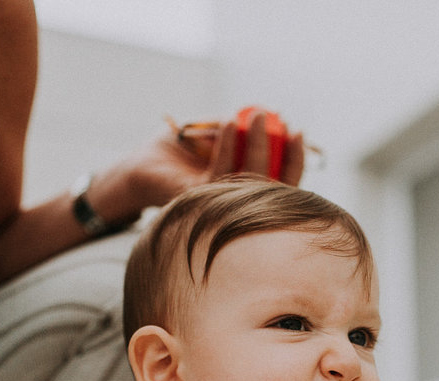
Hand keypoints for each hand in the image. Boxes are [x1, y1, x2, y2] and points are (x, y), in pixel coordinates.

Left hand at [93, 110, 305, 226]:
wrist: (140, 167)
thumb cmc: (178, 151)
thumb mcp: (213, 134)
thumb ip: (237, 129)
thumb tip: (267, 119)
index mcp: (248, 192)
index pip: (282, 182)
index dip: (295, 160)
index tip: (298, 132)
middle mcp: (238, 205)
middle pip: (275, 187)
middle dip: (282, 153)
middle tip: (280, 121)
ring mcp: (220, 207)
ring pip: (250, 180)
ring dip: (257, 145)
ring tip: (256, 115)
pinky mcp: (200, 202)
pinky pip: (221, 174)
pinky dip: (228, 145)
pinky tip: (230, 122)